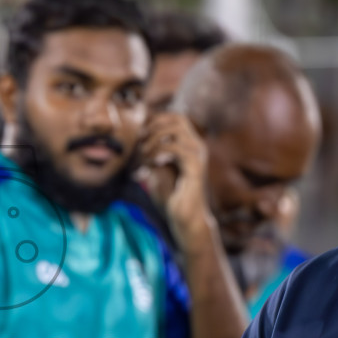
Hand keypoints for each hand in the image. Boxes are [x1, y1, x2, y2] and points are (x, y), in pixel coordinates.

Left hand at [136, 112, 212, 237]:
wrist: (185, 219)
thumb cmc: (171, 197)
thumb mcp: (157, 170)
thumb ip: (153, 151)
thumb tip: (140, 135)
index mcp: (189, 145)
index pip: (176, 117)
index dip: (157, 119)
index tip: (141, 134)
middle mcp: (197, 147)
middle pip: (178, 119)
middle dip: (155, 126)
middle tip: (141, 142)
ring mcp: (198, 156)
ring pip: (175, 130)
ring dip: (154, 140)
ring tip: (144, 155)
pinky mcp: (195, 168)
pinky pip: (176, 148)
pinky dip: (159, 153)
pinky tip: (152, 165)